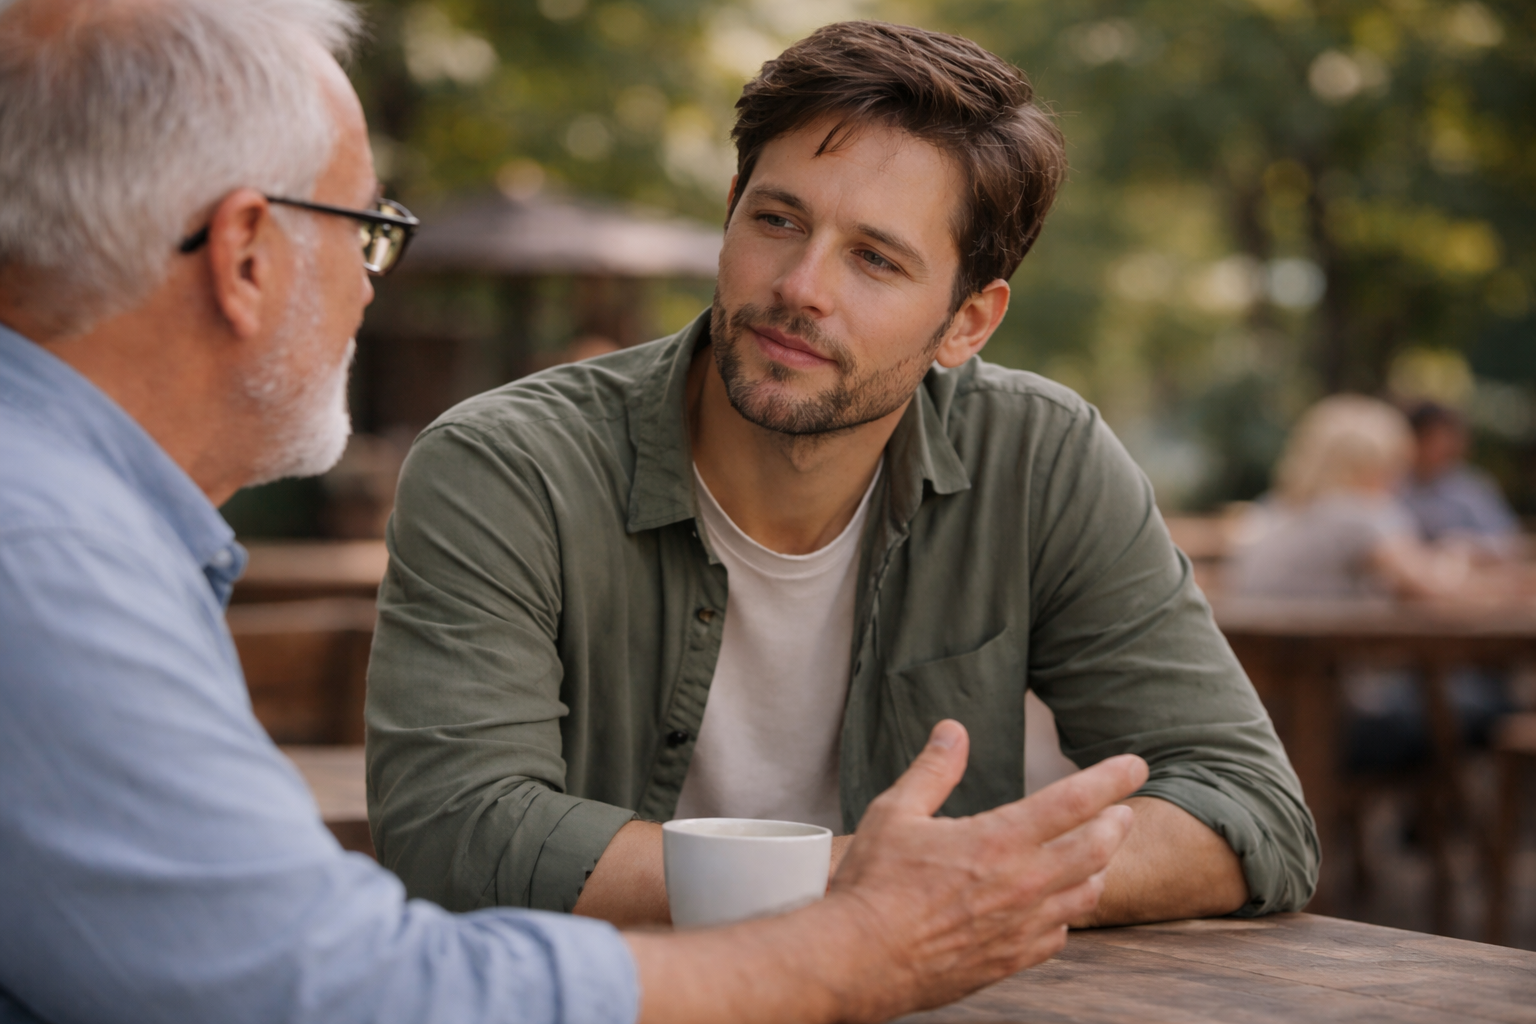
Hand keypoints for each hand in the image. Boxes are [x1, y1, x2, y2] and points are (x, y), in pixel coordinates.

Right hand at [823, 719, 1146, 1021]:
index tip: (1135, 765)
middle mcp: (1023, 884)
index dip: (1112, 778)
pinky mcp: (1012, 959)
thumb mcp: (896, 812)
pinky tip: (1059, 906)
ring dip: (1100, 868)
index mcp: (999, 840)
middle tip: (1121, 811)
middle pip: (1098, 848)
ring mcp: (1022, 926)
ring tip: (1099, 854)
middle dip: (1117, 823)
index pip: (1075, 800)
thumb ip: (933, 770)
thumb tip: (953, 731)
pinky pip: (1060, 934)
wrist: (861, 960)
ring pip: (1088, 893)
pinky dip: (1068, 912)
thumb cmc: (873, 886)